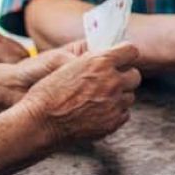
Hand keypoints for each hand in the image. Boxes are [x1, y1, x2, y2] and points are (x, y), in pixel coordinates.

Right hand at [15, 43, 141, 144]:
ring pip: (130, 96)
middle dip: (125, 77)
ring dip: (119, 96)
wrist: (40, 123)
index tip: (123, 58)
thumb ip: (92, 61)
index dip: (126, 54)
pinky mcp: (113, 121)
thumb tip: (106, 58)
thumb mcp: (67, 65)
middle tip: (111, 81)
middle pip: (135, 75)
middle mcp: (112, 81)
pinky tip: (98, 113)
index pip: (131, 51)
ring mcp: (115, 102)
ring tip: (100, 99)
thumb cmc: (46, 94)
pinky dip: (115, 112)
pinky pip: (124, 113)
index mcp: (100, 62)